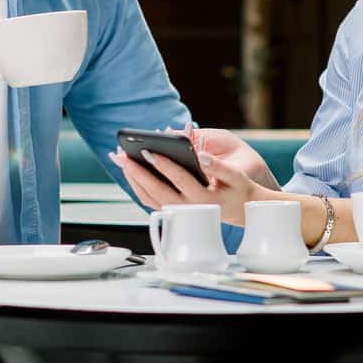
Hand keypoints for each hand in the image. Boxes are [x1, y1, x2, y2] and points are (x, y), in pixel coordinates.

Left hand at [110, 123, 264, 225]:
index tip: (148, 151)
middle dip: (137, 172)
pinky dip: (137, 185)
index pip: (180, 180)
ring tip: (122, 159)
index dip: (163, 164)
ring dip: (133, 179)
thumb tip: (201, 156)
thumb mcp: (236, 176)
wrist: (240, 209)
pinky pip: (149, 200)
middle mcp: (188, 209)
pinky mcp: (172, 211)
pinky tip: (131, 171)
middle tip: (123, 155)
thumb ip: (219, 166)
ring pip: (148, 198)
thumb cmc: (237, 189)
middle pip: (156, 191)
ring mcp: (178, 212)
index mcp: (205, 200)